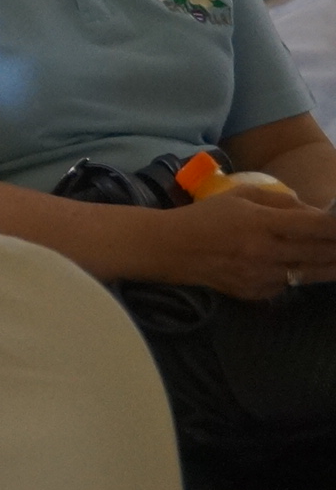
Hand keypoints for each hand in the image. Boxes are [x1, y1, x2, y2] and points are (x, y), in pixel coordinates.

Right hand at [160, 187, 335, 299]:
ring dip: (329, 266)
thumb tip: (312, 212)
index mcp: (261, 223)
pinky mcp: (255, 293)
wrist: (170, 249)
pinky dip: (297, 275)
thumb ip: (279, 200)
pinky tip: (298, 266)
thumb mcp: (240, 196)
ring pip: (310, 273)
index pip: (315, 226)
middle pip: (320, 253)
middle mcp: (265, 252)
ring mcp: (261, 276)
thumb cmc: (205, 217)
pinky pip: (288, 284)